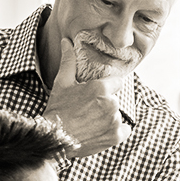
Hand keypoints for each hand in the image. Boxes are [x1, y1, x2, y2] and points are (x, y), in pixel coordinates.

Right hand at [44, 37, 131, 157]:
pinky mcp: (116, 136)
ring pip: (117, 114)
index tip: (94, 94)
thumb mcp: (62, 82)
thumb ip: (69, 61)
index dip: (106, 87)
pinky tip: (100, 130)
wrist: (55, 139)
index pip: (116, 83)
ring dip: (108, 117)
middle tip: (88, 110)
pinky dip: (115, 131)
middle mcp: (111, 103)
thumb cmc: (58, 109)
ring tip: (90, 121)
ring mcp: (114, 121)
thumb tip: (67, 41)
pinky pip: (124, 130)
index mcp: (101, 88)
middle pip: (115, 99)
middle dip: (105, 102)